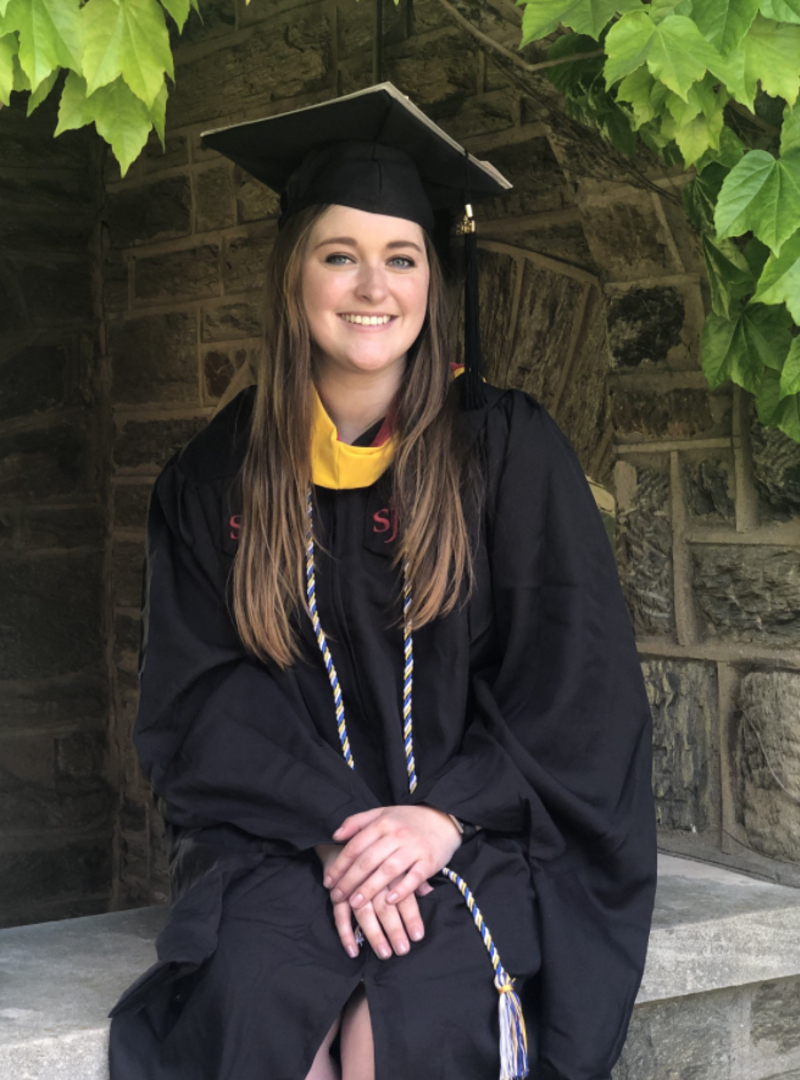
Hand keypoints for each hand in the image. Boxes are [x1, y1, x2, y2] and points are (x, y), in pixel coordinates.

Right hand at [316, 844, 433, 958]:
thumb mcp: (401, 854)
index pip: (402, 894)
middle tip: (402, 950)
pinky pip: (339, 913)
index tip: (418, 935)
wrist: (351, 832)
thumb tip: (427, 891)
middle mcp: (371, 875)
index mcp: (390, 865)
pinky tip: (353, 950)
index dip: (411, 915)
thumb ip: (414, 873)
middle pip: (383, 905)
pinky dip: (345, 932)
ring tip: (384, 953)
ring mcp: (352, 884)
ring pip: (362, 911)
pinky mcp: (337, 891)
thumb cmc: (383, 846)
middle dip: (394, 929)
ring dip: (373, 934)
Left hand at [323, 805, 461, 910]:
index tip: (328, 881)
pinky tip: (389, 901)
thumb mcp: (382, 813)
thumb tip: (335, 835)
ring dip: (369, 888)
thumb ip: (357, 822)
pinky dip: (401, 890)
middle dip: (349, 880)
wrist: (443, 819)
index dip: (340, 865)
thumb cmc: (408, 820)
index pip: (356, 845)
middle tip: (337, 896)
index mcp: (382, 822)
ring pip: (387, 870)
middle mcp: (396, 835)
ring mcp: (413, 848)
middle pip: (368, 860)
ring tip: (355, 903)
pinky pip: (414, 877)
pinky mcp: (429, 861)